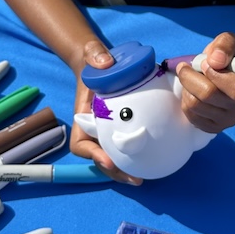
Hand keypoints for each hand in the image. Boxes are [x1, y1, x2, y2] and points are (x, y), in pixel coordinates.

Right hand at [68, 37, 142, 185]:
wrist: (102, 63)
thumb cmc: (94, 61)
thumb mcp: (92, 54)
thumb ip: (95, 56)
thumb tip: (105, 63)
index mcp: (82, 118)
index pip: (81, 144)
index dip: (92, 155)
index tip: (108, 159)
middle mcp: (93, 130)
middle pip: (99, 159)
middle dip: (114, 171)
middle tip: (134, 179)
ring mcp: (107, 132)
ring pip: (113, 158)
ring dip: (124, 171)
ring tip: (141, 178)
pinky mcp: (121, 130)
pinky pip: (125, 147)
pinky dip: (136, 156)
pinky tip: (153, 160)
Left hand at [175, 31, 234, 132]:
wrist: (229, 70)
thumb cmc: (230, 55)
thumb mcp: (229, 42)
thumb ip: (224, 46)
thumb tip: (214, 60)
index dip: (214, 74)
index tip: (205, 63)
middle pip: (208, 96)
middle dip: (190, 77)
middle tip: (186, 67)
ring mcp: (229, 120)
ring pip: (195, 105)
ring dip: (187, 88)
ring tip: (191, 78)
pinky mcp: (214, 127)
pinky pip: (191, 116)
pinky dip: (186, 100)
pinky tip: (192, 91)